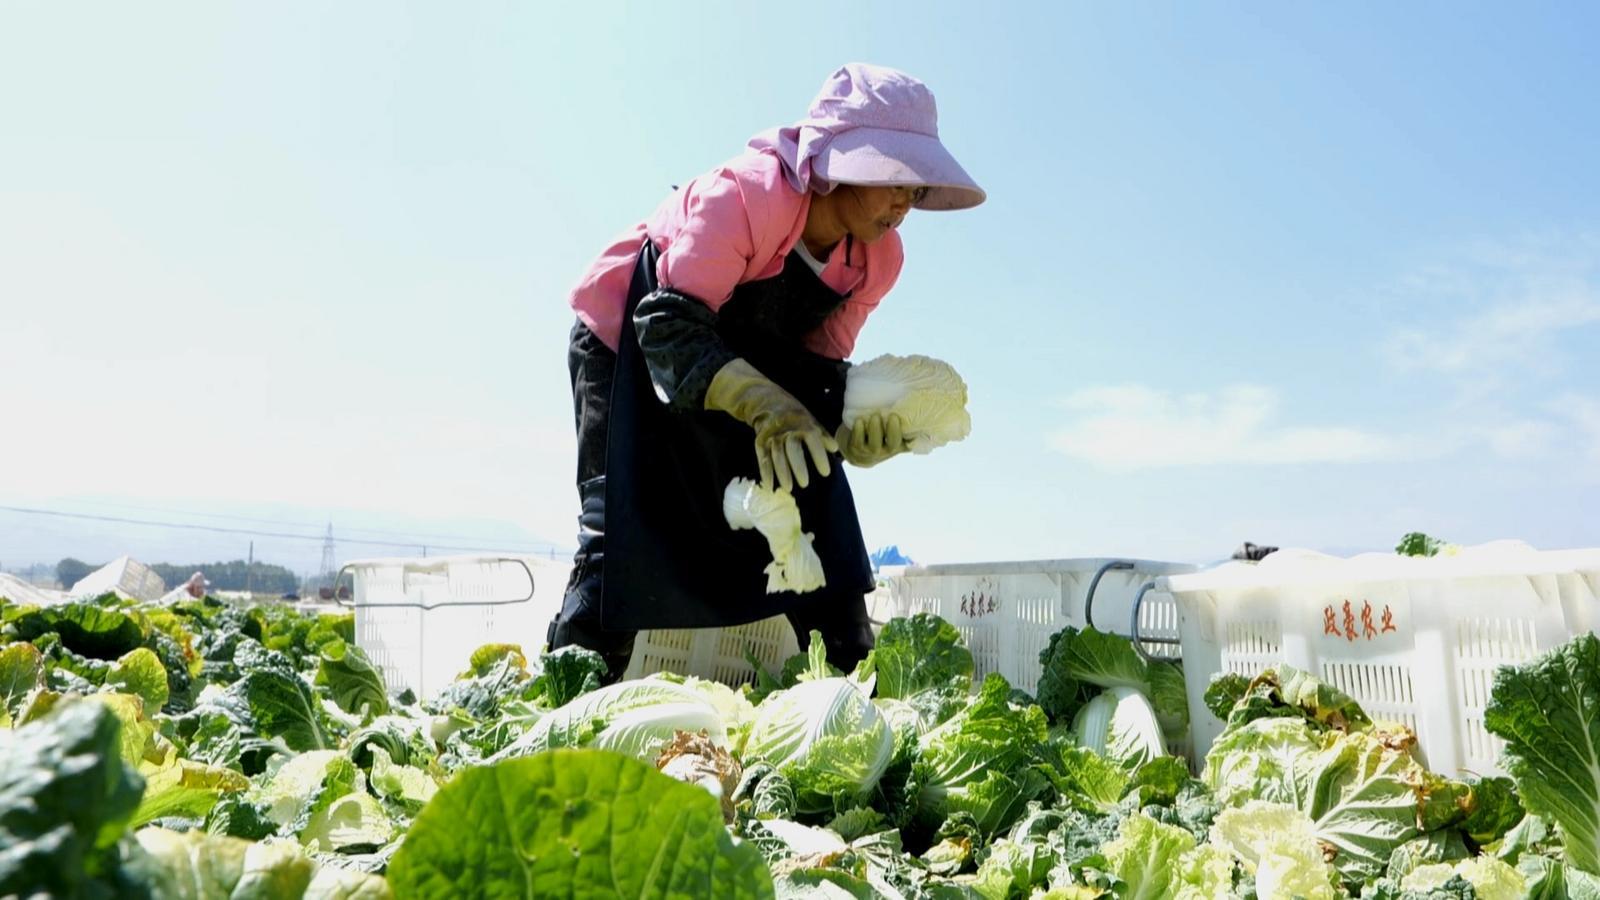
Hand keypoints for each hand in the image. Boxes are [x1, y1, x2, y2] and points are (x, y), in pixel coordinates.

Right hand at [706, 358, 837, 491]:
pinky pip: (763, 459)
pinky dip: (766, 473)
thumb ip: (822, 435)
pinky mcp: (760, 442)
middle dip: (798, 467)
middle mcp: (786, 429)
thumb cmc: (794, 414)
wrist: (765, 400)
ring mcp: (772, 436)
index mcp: (802, 423)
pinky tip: (771, 487)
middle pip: (792, 449)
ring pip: (777, 456)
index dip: (818, 456)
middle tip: (805, 484)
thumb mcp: (810, 419)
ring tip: (789, 488)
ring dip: (782, 473)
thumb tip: (835, 449)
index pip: (812, 440)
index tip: (825, 472)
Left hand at [837, 413, 906, 467]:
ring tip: (875, 416)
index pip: (909, 442)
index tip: (910, 422)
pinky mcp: (856, 450)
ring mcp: (871, 452)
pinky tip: (859, 421)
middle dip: (893, 431)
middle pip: (893, 444)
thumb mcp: (891, 430)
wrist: (859, 451)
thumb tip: (915, 401)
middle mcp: (886, 451)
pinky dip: (858, 431)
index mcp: (899, 445)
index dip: (911, 434)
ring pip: (874, 445)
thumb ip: (901, 421)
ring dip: (875, 430)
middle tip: (893, 416)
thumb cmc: (879, 434)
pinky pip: (857, 442)